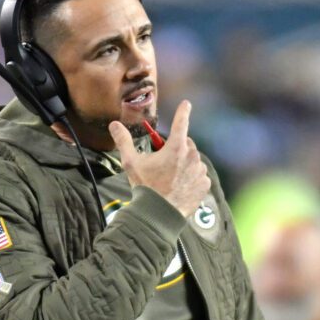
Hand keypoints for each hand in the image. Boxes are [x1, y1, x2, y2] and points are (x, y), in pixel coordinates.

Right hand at [109, 100, 210, 217]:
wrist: (159, 215)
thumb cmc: (146, 187)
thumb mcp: (131, 163)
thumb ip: (124, 141)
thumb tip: (114, 125)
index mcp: (176, 147)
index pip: (181, 122)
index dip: (184, 111)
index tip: (187, 104)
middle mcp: (192, 156)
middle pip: (186, 144)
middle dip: (177, 148)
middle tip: (164, 162)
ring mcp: (200, 171)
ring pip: (194, 161)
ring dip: (185, 164)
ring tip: (171, 178)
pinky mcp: (204, 185)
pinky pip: (200, 176)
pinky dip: (192, 178)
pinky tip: (180, 186)